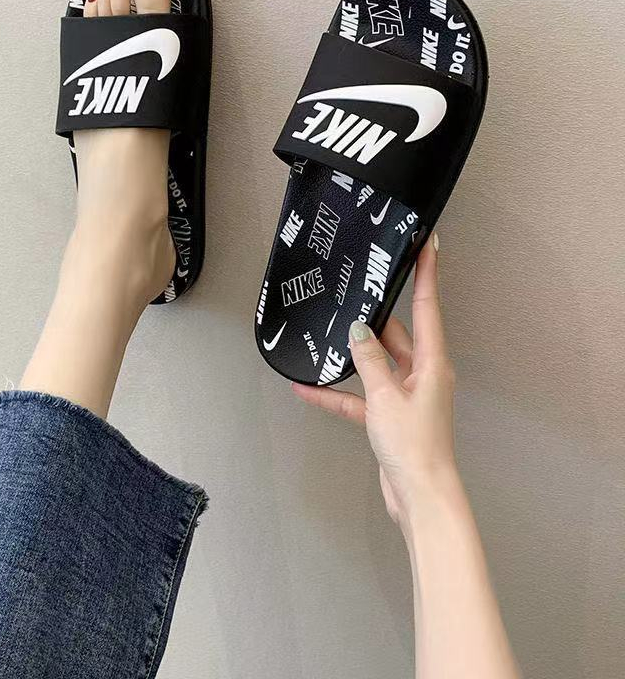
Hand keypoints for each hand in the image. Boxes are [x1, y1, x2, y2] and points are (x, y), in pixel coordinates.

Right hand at [293, 233, 459, 528]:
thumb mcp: (385, 396)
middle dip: (378, 313)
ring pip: (376, 363)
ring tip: (328, 332)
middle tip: (360, 284)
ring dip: (353, 354)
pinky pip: (360, 396)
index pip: (429, 307)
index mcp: (432, 363)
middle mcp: (422, 374)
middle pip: (399, 333)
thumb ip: (369, 360)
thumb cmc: (414, 446)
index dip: (428, 273)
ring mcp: (405, 395)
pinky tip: (307, 388)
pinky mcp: (389, 416)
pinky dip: (338, 392)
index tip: (428, 243)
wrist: (419, 496)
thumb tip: (358, 329)